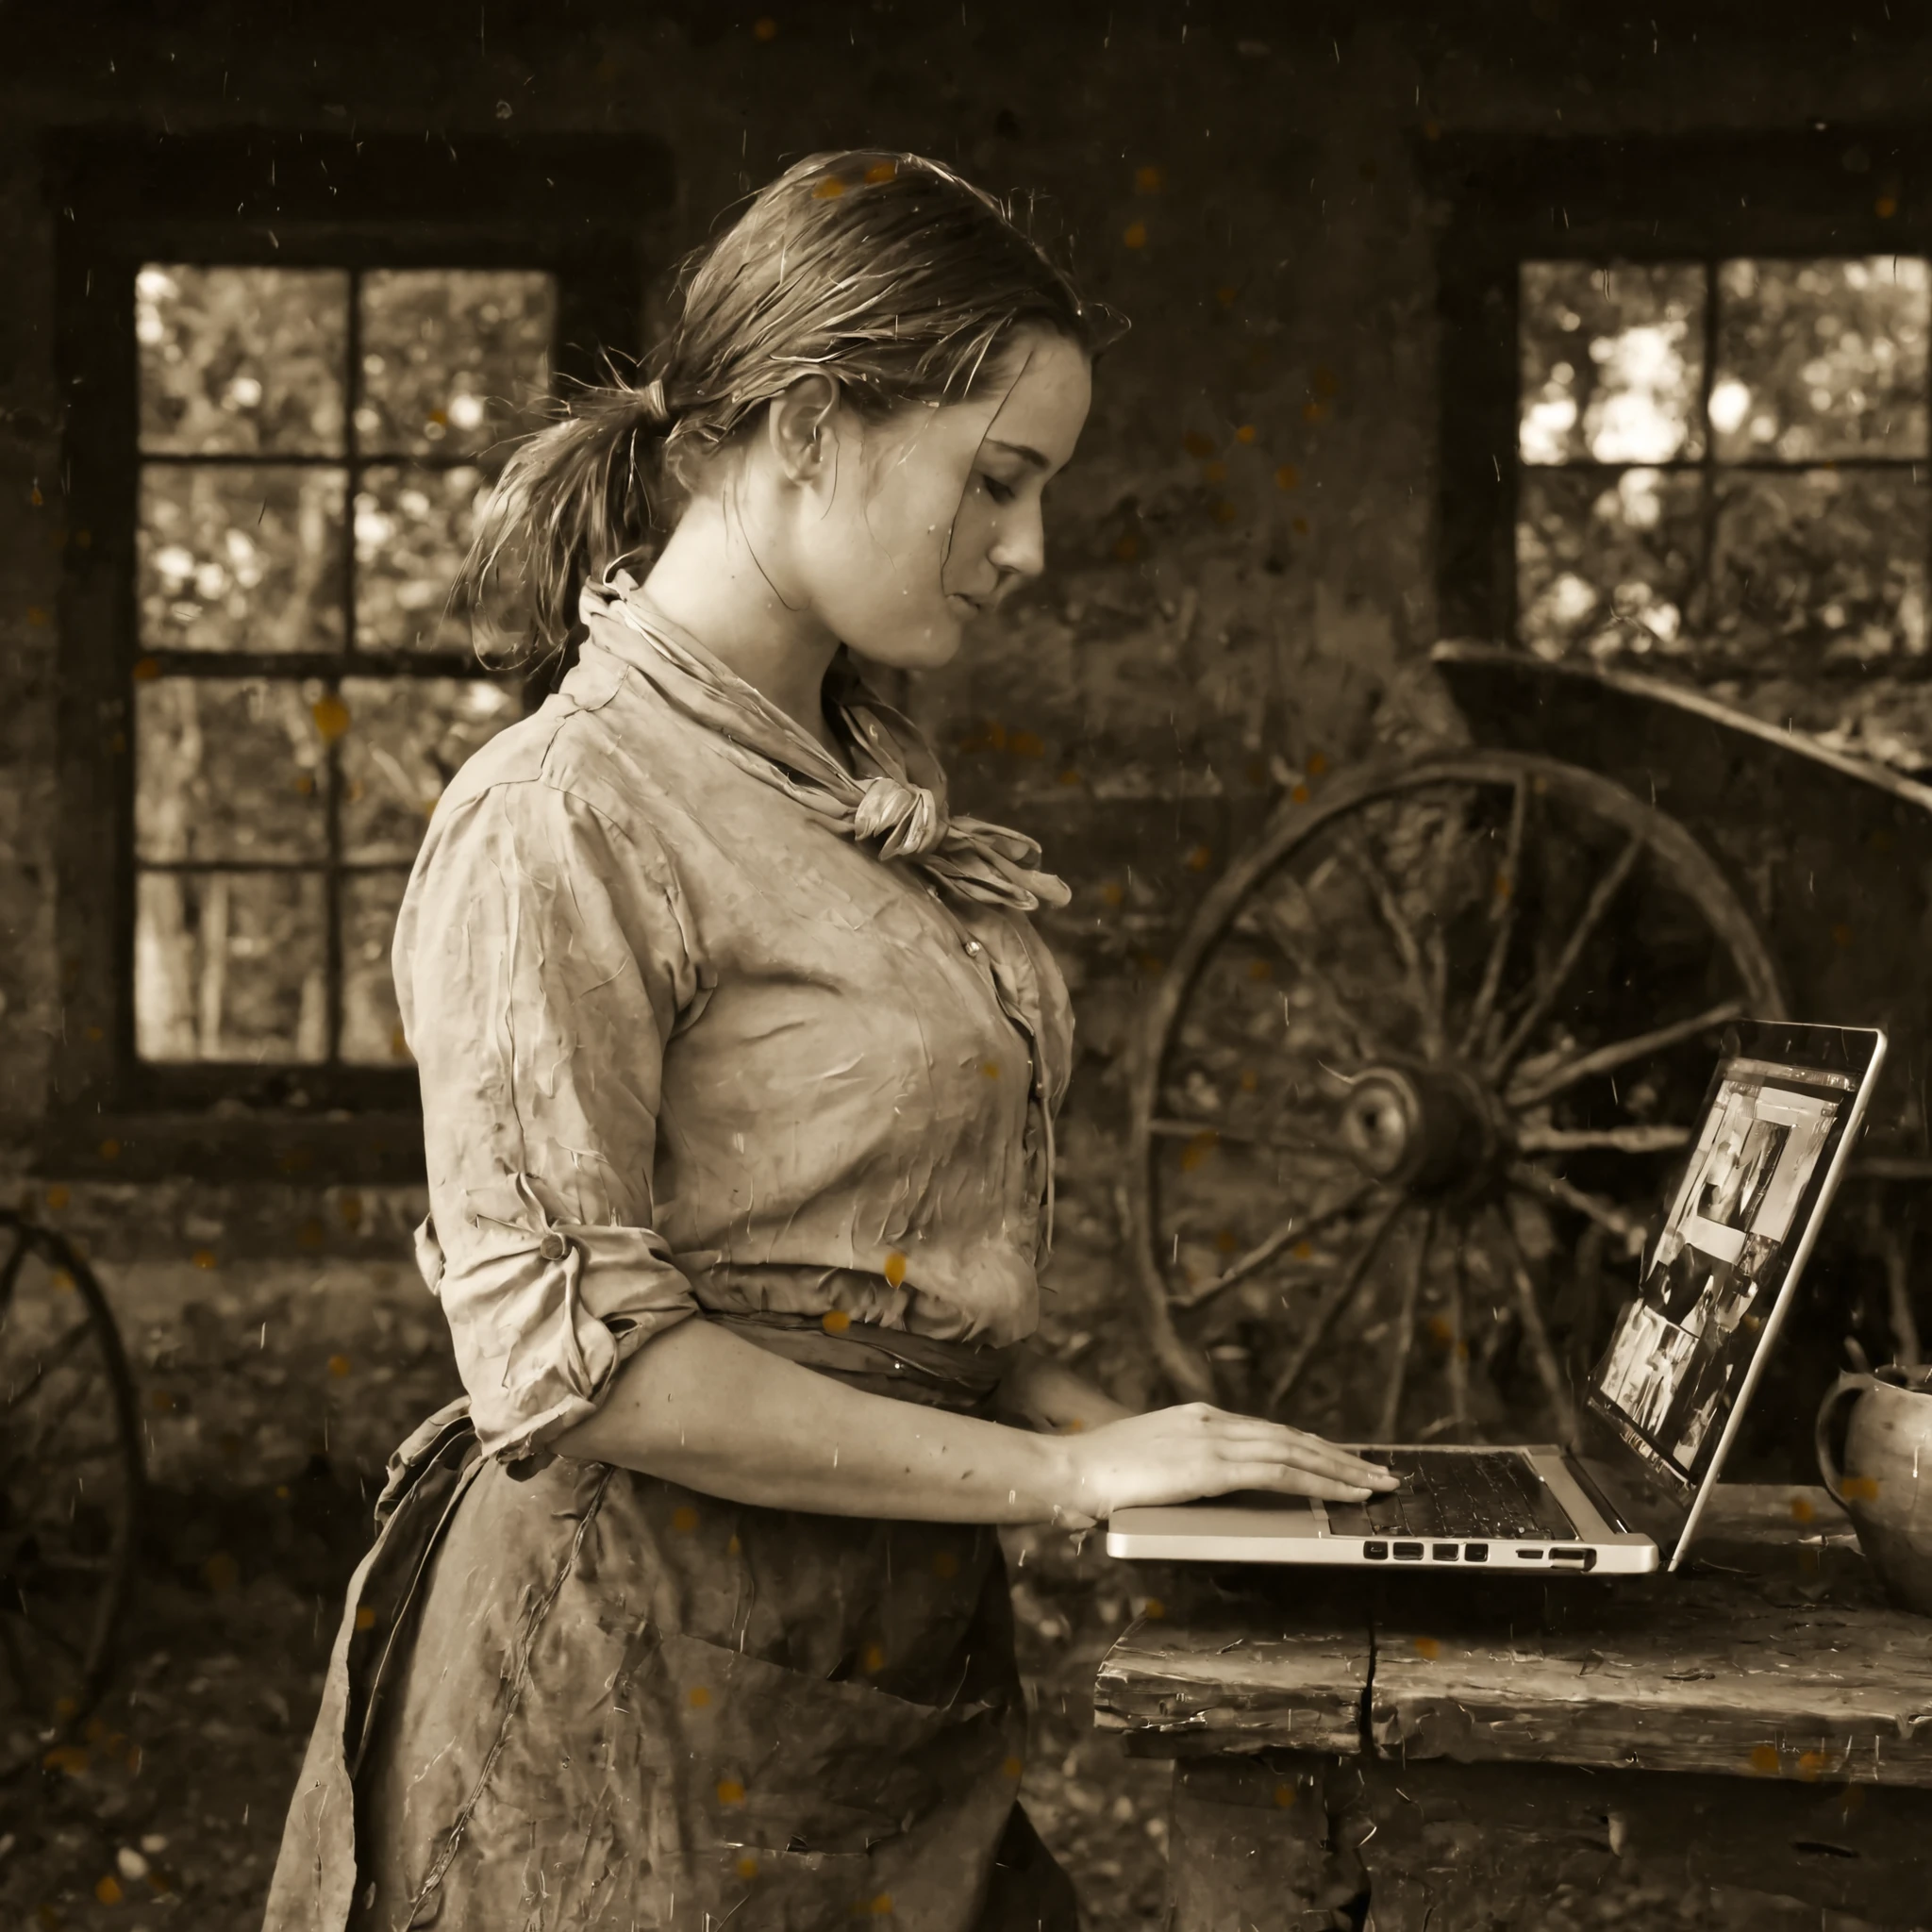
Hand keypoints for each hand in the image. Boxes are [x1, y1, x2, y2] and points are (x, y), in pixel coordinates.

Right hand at [1056, 1403, 1399, 1522]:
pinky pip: (1280, 1473)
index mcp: (1197, 1419)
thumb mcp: (1150, 1467)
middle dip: (1340, 1456)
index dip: (1310, 1446)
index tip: (1340, 1459)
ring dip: (1342, 1469)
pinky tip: (1343, 1493)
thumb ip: (1182, 1472)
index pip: (1269, 1432)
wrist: (1068, 1469)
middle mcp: (1212, 1420)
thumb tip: (1205, 1493)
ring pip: (1296, 1451)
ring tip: (1376, 1484)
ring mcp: (1213, 1440)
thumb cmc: (1098, 1477)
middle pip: (1292, 1437)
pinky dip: (1318, 1482)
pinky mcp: (1212, 1467)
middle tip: (1379, 1472)